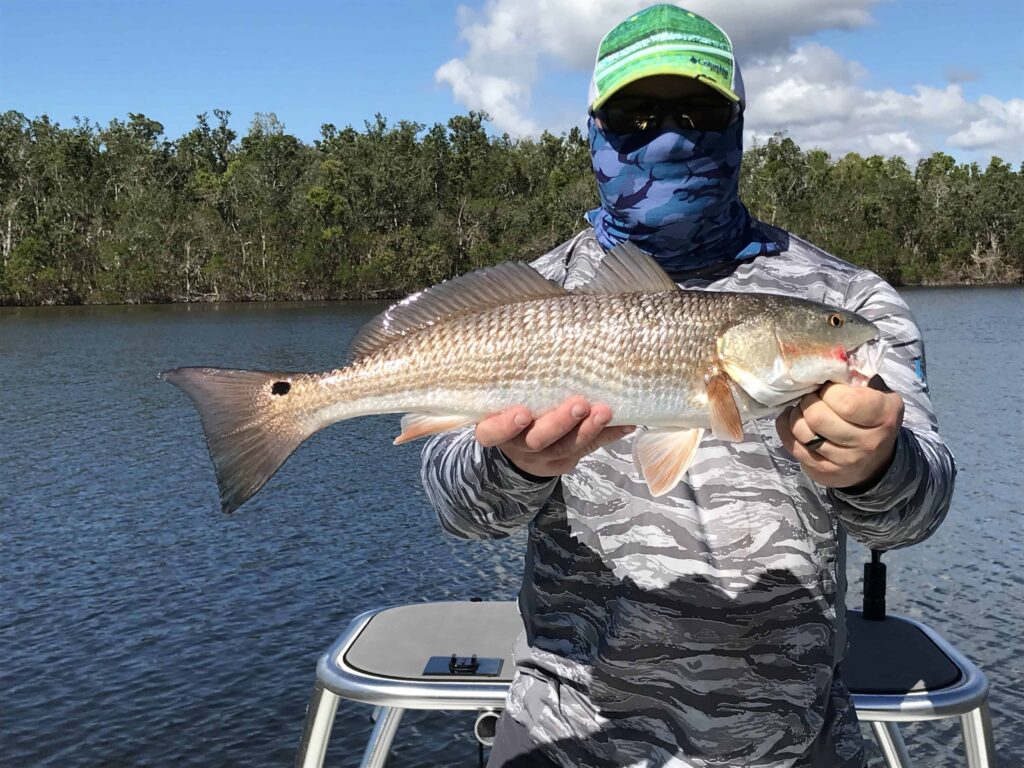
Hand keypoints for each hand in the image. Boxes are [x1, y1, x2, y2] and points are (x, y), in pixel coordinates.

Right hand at [475, 396, 634, 478]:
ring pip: (567, 447)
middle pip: (537, 439)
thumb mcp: (503, 399)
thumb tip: (545, 341)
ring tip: (606, 411)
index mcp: (494, 429)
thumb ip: (516, 382)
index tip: (521, 413)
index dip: (505, 426)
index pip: (492, 433)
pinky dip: (608, 435)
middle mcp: (518, 446)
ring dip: (588, 429)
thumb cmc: (510, 408)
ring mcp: (544, 456)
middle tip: (579, 404)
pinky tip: (626, 422)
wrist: (520, 450)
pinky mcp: (566, 460)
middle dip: (559, 423)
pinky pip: (589, 448)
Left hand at [776, 376, 904, 488]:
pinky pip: (794, 447)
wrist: (876, 460)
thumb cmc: (871, 415)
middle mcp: (868, 442)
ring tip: (802, 409)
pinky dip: (786, 429)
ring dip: (796, 415)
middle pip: (818, 418)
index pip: (846, 403)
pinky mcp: (825, 472)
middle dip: (808, 402)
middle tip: (811, 397)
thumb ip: (857, 375)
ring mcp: (846, 461)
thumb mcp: (876, 392)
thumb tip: (826, 354)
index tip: (827, 387)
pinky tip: (793, 421)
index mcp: (884, 415)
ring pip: (803, 433)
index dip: (829, 391)